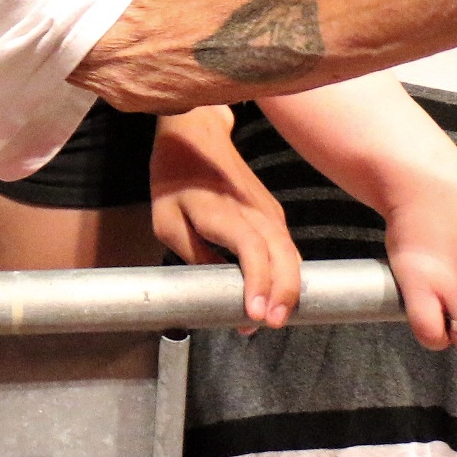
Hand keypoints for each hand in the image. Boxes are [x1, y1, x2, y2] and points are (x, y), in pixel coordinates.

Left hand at [151, 106, 298, 330]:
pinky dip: (286, 272)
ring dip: (288, 287)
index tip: (255, 314)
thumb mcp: (165, 220)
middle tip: (272, 324)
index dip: (258, 282)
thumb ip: (193, 253)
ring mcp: (267, 210)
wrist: (195, 132)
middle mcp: (253, 210)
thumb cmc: (174, 177)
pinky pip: (286, 247)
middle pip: (283, 255)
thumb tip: (216, 286)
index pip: (252, 249)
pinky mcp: (272, 212)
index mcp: (222, 211)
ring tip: (273, 318)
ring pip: (290, 252)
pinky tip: (276, 295)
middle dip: (284, 293)